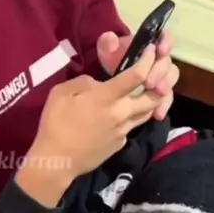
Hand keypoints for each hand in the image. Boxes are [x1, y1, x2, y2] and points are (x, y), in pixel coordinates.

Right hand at [16, 47, 159, 206]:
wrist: (57, 161)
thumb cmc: (55, 124)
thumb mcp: (60, 93)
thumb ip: (83, 82)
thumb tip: (98, 84)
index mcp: (105, 97)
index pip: (136, 76)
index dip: (147, 61)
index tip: (151, 51)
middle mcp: (120, 113)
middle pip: (152, 97)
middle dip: (158, 83)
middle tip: (154, 74)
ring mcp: (122, 131)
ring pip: (147, 113)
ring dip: (149, 101)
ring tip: (143, 93)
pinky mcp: (120, 144)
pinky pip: (131, 127)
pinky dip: (131, 118)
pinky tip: (119, 116)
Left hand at [97, 29, 178, 120]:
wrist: (109, 78)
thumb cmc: (112, 59)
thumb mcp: (106, 50)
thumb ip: (108, 43)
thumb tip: (110, 38)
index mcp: (149, 45)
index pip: (165, 38)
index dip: (166, 42)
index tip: (159, 50)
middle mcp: (159, 60)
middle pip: (168, 64)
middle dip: (160, 72)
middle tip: (149, 82)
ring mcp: (161, 78)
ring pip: (170, 82)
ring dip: (165, 88)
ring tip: (156, 94)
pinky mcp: (159, 95)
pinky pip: (166, 100)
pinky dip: (163, 106)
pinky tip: (158, 114)